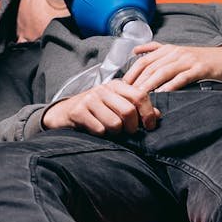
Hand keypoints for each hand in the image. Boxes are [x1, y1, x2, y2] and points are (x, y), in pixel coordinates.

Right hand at [43, 79, 160, 135]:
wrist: (64, 112)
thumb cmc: (96, 110)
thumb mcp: (117, 105)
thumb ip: (137, 108)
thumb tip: (157, 115)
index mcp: (117, 85)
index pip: (140, 95)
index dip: (148, 113)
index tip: (149, 127)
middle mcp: (104, 89)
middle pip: (128, 111)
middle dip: (132, 128)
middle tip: (128, 133)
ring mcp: (90, 99)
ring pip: (115, 124)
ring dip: (115, 133)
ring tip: (110, 131)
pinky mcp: (78, 111)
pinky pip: (99, 129)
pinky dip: (101, 135)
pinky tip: (96, 130)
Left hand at [123, 42, 221, 92]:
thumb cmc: (199, 59)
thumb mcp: (177, 51)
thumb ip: (156, 50)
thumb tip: (135, 51)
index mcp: (167, 49)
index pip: (143, 61)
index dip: (131, 74)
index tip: (120, 87)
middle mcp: (175, 53)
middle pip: (151, 67)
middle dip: (137, 82)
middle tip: (126, 96)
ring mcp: (187, 60)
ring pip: (163, 72)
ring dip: (149, 85)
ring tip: (139, 97)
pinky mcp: (199, 69)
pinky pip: (181, 78)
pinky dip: (170, 86)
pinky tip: (162, 94)